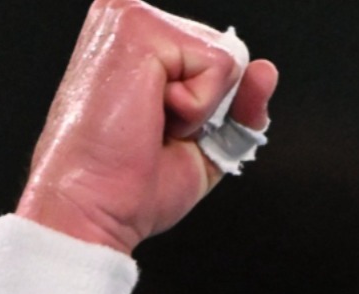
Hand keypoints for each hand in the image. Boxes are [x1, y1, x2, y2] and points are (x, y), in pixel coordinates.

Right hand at [17, 0, 277, 253]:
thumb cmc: (131, 184)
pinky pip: (218, 67)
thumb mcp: (205, 142)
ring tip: (148, 124)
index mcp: (138, 39)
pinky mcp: (139, 29)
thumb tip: (266, 68)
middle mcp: (130, 16)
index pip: (219, 59)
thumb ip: (240, 104)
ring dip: (200, 110)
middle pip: (229, 55)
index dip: (212, 108)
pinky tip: (150, 117)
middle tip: (151, 132)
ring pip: (227, 59)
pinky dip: (196, 109)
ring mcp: (131, 15)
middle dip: (207, 109)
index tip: (160, 132)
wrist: (92, 209)